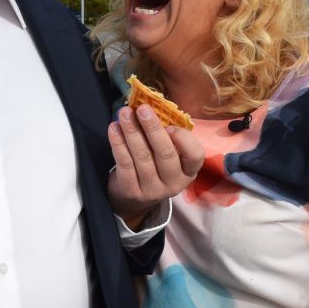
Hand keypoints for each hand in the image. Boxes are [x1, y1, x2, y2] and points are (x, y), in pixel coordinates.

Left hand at [107, 104, 202, 228]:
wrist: (133, 199)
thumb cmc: (154, 166)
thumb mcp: (168, 155)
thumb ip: (167, 136)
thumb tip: (153, 108)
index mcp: (188, 171)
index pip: (195, 156)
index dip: (184, 140)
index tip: (170, 126)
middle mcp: (174, 183)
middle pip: (165, 154)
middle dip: (153, 128)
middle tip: (142, 109)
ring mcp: (153, 190)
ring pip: (142, 157)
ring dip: (132, 132)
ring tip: (124, 114)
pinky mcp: (132, 192)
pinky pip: (125, 164)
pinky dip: (118, 144)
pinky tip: (113, 129)